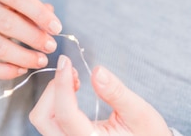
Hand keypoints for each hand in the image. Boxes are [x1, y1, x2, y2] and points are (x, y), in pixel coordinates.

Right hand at [0, 0, 62, 79]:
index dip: (40, 14)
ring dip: (23, 56)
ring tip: (41, 60)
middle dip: (33, 36)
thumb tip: (51, 17)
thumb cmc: (4, 9)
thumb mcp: (18, 3)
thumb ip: (34, 10)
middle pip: (7, 22)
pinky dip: (6, 71)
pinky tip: (22, 70)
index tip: (57, 28)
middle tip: (51, 47)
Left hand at [29, 55, 171, 135]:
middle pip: (43, 118)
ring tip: (75, 81)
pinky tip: (73, 91)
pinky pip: (49, 121)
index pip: (65, 114)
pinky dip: (55, 101)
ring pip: (42, 119)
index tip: (66, 60)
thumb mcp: (139, 112)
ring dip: (53, 94)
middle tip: (73, 72)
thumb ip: (116, 93)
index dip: (62, 84)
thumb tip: (97, 71)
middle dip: (53, 89)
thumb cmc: (148, 134)